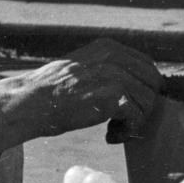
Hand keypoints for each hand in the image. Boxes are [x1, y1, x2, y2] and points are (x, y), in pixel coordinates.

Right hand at [0, 38, 170, 157]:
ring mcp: (115, 75)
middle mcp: (115, 57)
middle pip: (152, 84)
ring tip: (112, 129)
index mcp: (109, 47)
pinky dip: (126, 131)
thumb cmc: (53, 90)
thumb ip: (109, 68)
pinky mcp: (113, 97)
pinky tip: (110, 136)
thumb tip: (138, 82)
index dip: (145, 89)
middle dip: (143, 105)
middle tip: (123, 120)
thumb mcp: (84, 66)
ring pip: (147, 103)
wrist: (31, 102)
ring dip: (134, 121)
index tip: (132, 106)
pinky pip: (137, 118)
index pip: (147, 66)